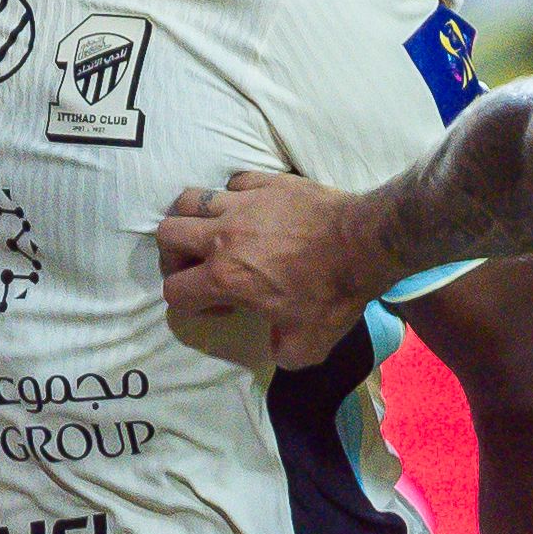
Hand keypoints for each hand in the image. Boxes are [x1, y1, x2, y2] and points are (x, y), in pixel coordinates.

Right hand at [158, 166, 378, 367]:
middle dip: (173, 254)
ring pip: (191, 199)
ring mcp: (243, 203)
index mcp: (225, 276)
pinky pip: (234, 182)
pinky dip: (234, 196)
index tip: (218, 307)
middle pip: (167, 233)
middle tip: (195, 265)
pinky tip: (251, 209)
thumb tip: (276, 347)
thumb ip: (281, 352)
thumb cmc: (333, 293)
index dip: (187, 304)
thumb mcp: (308, 345)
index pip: (175, 290)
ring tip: (211, 231)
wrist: (366, 243)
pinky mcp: (267, 181)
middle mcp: (223, 236)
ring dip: (194, 218)